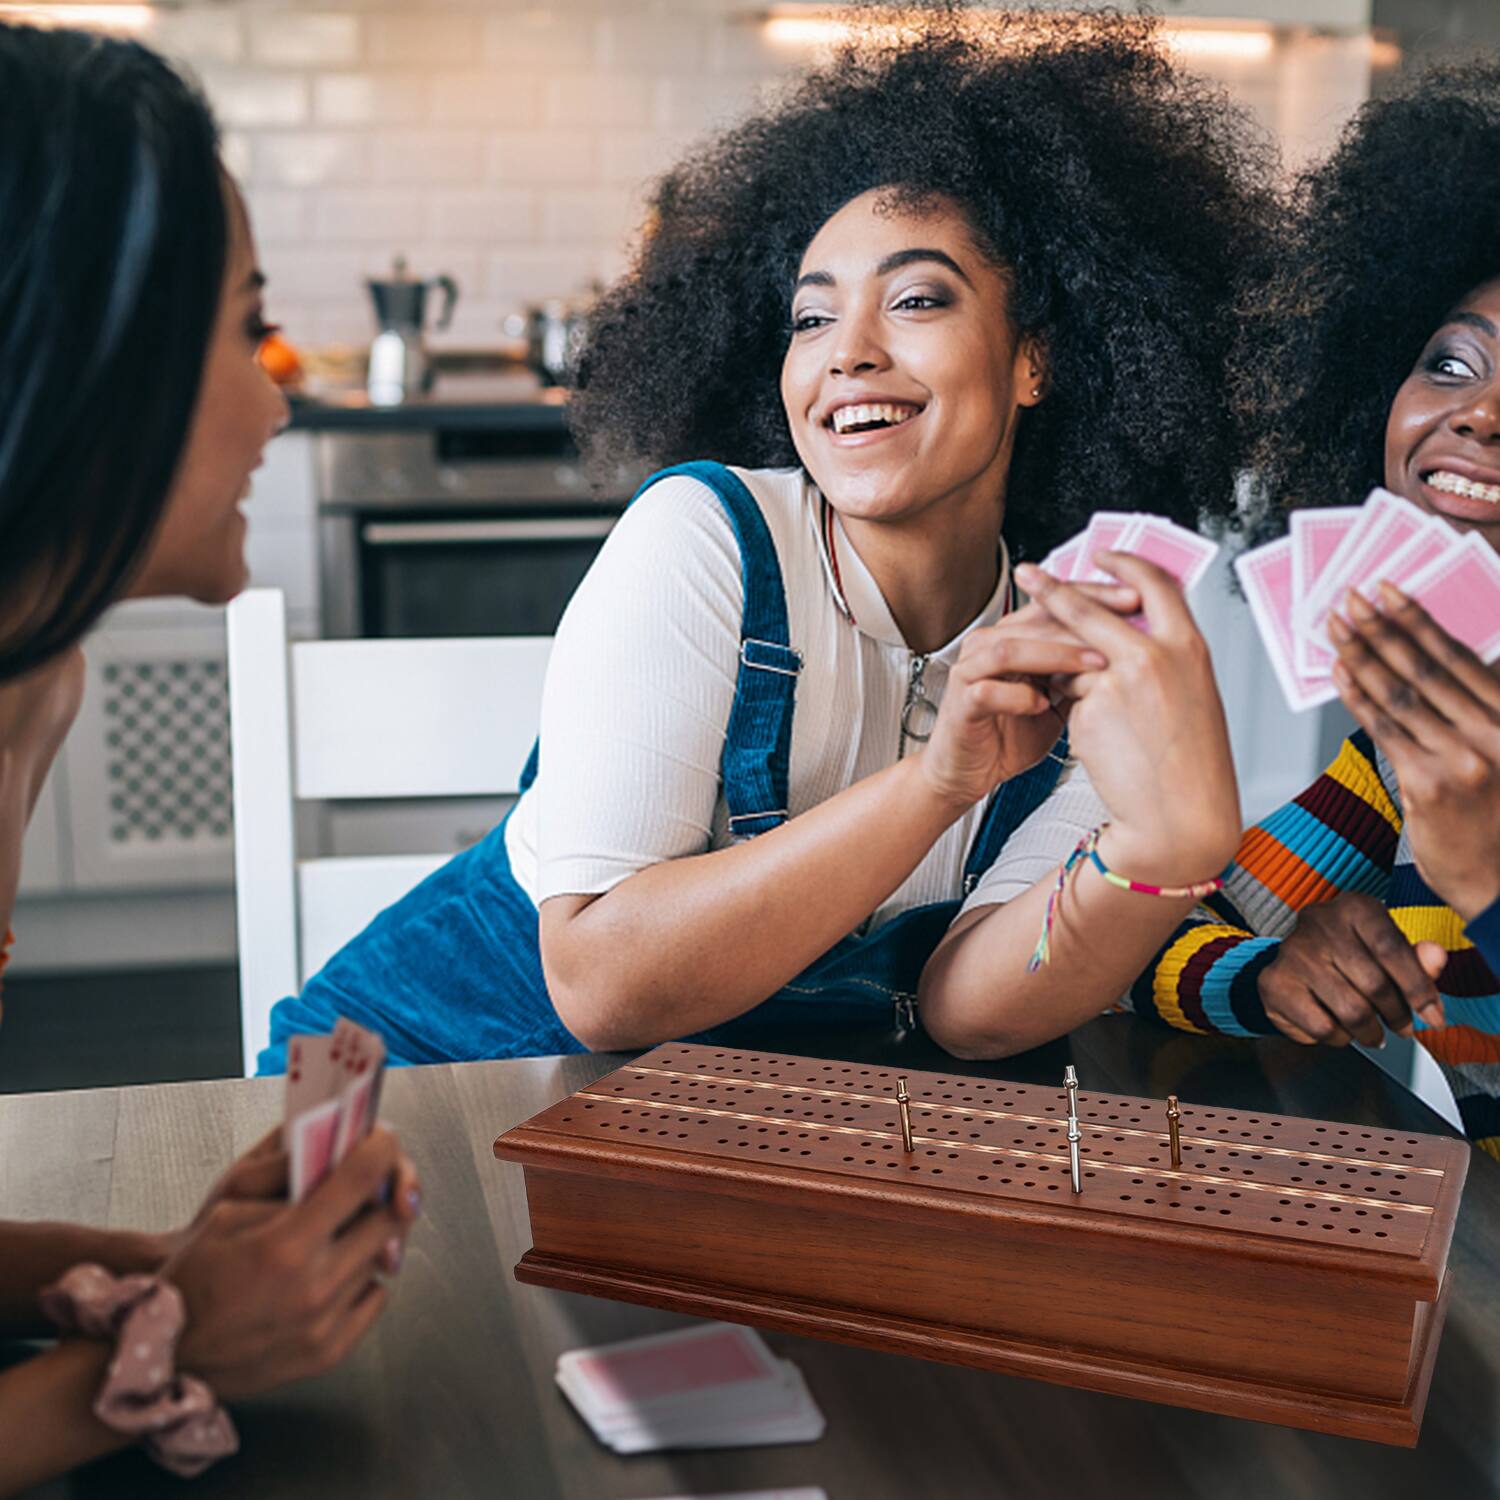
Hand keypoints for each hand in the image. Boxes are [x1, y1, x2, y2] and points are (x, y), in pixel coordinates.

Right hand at [164, 1126, 420, 1400]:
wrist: (163, 1354)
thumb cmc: (189, 1277)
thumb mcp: (227, 1209)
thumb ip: (289, 1186)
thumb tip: (340, 1161)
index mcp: (285, 1245)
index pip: (362, 1178)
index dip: (381, 1148)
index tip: (381, 1140)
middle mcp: (313, 1287)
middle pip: (389, 1218)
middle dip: (384, 1192)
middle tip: (368, 1184)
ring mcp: (324, 1325)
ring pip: (383, 1258)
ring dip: (370, 1236)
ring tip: (340, 1230)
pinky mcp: (328, 1353)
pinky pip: (374, 1298)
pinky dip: (362, 1279)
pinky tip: (334, 1271)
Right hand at [917, 581, 1138, 809]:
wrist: (969, 773)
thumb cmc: (1011, 735)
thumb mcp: (1060, 698)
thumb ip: (1082, 672)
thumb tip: (1132, 649)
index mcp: (1013, 636)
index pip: (1055, 602)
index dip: (1094, 596)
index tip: (1135, 598)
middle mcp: (987, 645)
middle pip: (1035, 616)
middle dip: (1083, 617)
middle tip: (1123, 622)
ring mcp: (970, 671)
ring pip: (1011, 648)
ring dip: (1056, 654)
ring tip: (1095, 665)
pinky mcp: (960, 702)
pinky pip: (989, 690)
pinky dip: (1019, 696)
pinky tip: (1044, 705)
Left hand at [1016, 554, 1240, 880]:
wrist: (1180, 817)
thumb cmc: (1190, 764)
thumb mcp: (1192, 694)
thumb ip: (1164, 656)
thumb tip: (1121, 631)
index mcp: (1190, 647)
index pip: (1156, 583)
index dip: (1124, 565)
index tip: (1099, 556)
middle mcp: (1155, 655)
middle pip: (1091, 606)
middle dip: (1052, 586)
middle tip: (1026, 573)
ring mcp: (1119, 681)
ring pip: (1072, 658)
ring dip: (1069, 676)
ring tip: (1109, 719)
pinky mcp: (1090, 710)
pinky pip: (1068, 698)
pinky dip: (1073, 712)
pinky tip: (1103, 743)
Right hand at [1257, 891, 1446, 1046]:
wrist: (1297, 961)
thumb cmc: (1352, 955)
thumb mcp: (1389, 949)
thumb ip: (1417, 957)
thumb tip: (1436, 957)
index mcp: (1354, 907)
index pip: (1392, 950)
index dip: (1418, 989)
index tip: (1433, 1016)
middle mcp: (1319, 923)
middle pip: (1374, 985)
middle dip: (1396, 1016)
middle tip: (1403, 1027)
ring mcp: (1292, 953)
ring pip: (1350, 1012)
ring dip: (1370, 1032)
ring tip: (1372, 1031)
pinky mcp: (1274, 983)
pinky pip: (1321, 1027)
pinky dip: (1339, 1038)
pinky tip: (1340, 1028)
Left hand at [1330, 583, 1499, 920]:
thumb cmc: (1498, 812)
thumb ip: (1476, 708)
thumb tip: (1433, 660)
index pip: (1458, 656)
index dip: (1418, 620)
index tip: (1390, 591)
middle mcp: (1492, 732)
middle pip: (1425, 668)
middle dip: (1382, 628)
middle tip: (1349, 598)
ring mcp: (1460, 758)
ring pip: (1400, 695)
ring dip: (1362, 655)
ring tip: (1335, 627)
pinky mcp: (1428, 784)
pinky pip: (1384, 730)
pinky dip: (1358, 697)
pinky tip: (1339, 673)